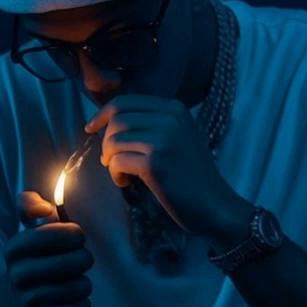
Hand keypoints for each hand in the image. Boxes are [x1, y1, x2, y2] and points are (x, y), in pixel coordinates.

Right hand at [4, 191, 93, 306]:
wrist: (12, 305)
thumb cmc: (29, 260)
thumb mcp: (25, 230)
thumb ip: (29, 205)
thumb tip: (43, 208)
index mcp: (15, 248)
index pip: (64, 233)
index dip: (75, 235)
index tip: (72, 239)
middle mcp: (18, 274)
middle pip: (80, 260)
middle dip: (83, 260)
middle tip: (75, 262)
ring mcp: (29, 300)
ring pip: (82, 286)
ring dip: (83, 284)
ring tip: (70, 282)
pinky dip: (81, 304)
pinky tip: (68, 301)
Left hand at [83, 95, 240, 237]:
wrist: (215, 205)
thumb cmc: (192, 176)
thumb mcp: (179, 138)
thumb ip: (152, 124)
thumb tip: (107, 121)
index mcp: (175, 108)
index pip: (125, 101)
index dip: (102, 114)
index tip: (91, 129)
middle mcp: (170, 118)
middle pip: (117, 120)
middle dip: (107, 142)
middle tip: (111, 161)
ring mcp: (163, 139)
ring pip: (114, 140)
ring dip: (110, 160)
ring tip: (123, 174)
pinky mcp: (155, 162)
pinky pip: (117, 161)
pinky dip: (116, 174)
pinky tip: (127, 183)